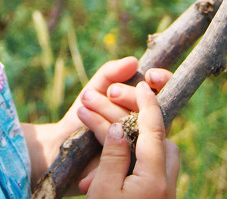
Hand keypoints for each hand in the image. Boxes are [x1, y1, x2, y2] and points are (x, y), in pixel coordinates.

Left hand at [22, 58, 172, 192]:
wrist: (62, 140)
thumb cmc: (85, 111)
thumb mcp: (96, 87)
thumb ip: (112, 73)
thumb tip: (133, 61)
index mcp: (144, 106)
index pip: (164, 91)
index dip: (163, 81)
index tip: (151, 77)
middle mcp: (146, 126)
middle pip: (150, 110)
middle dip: (130, 97)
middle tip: (112, 92)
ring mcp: (138, 147)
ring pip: (134, 127)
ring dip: (110, 111)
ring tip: (86, 102)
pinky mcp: (124, 165)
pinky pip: (118, 148)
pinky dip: (100, 129)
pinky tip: (85, 118)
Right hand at [85, 81, 179, 198]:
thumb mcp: (103, 190)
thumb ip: (113, 156)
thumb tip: (116, 128)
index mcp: (154, 178)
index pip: (155, 131)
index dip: (148, 105)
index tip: (142, 85)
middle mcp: (166, 184)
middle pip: (161, 141)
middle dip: (141, 122)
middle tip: (114, 114)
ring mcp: (165, 194)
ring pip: (160, 156)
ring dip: (141, 141)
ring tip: (109, 133)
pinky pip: (154, 172)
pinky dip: (139, 158)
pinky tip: (118, 160)